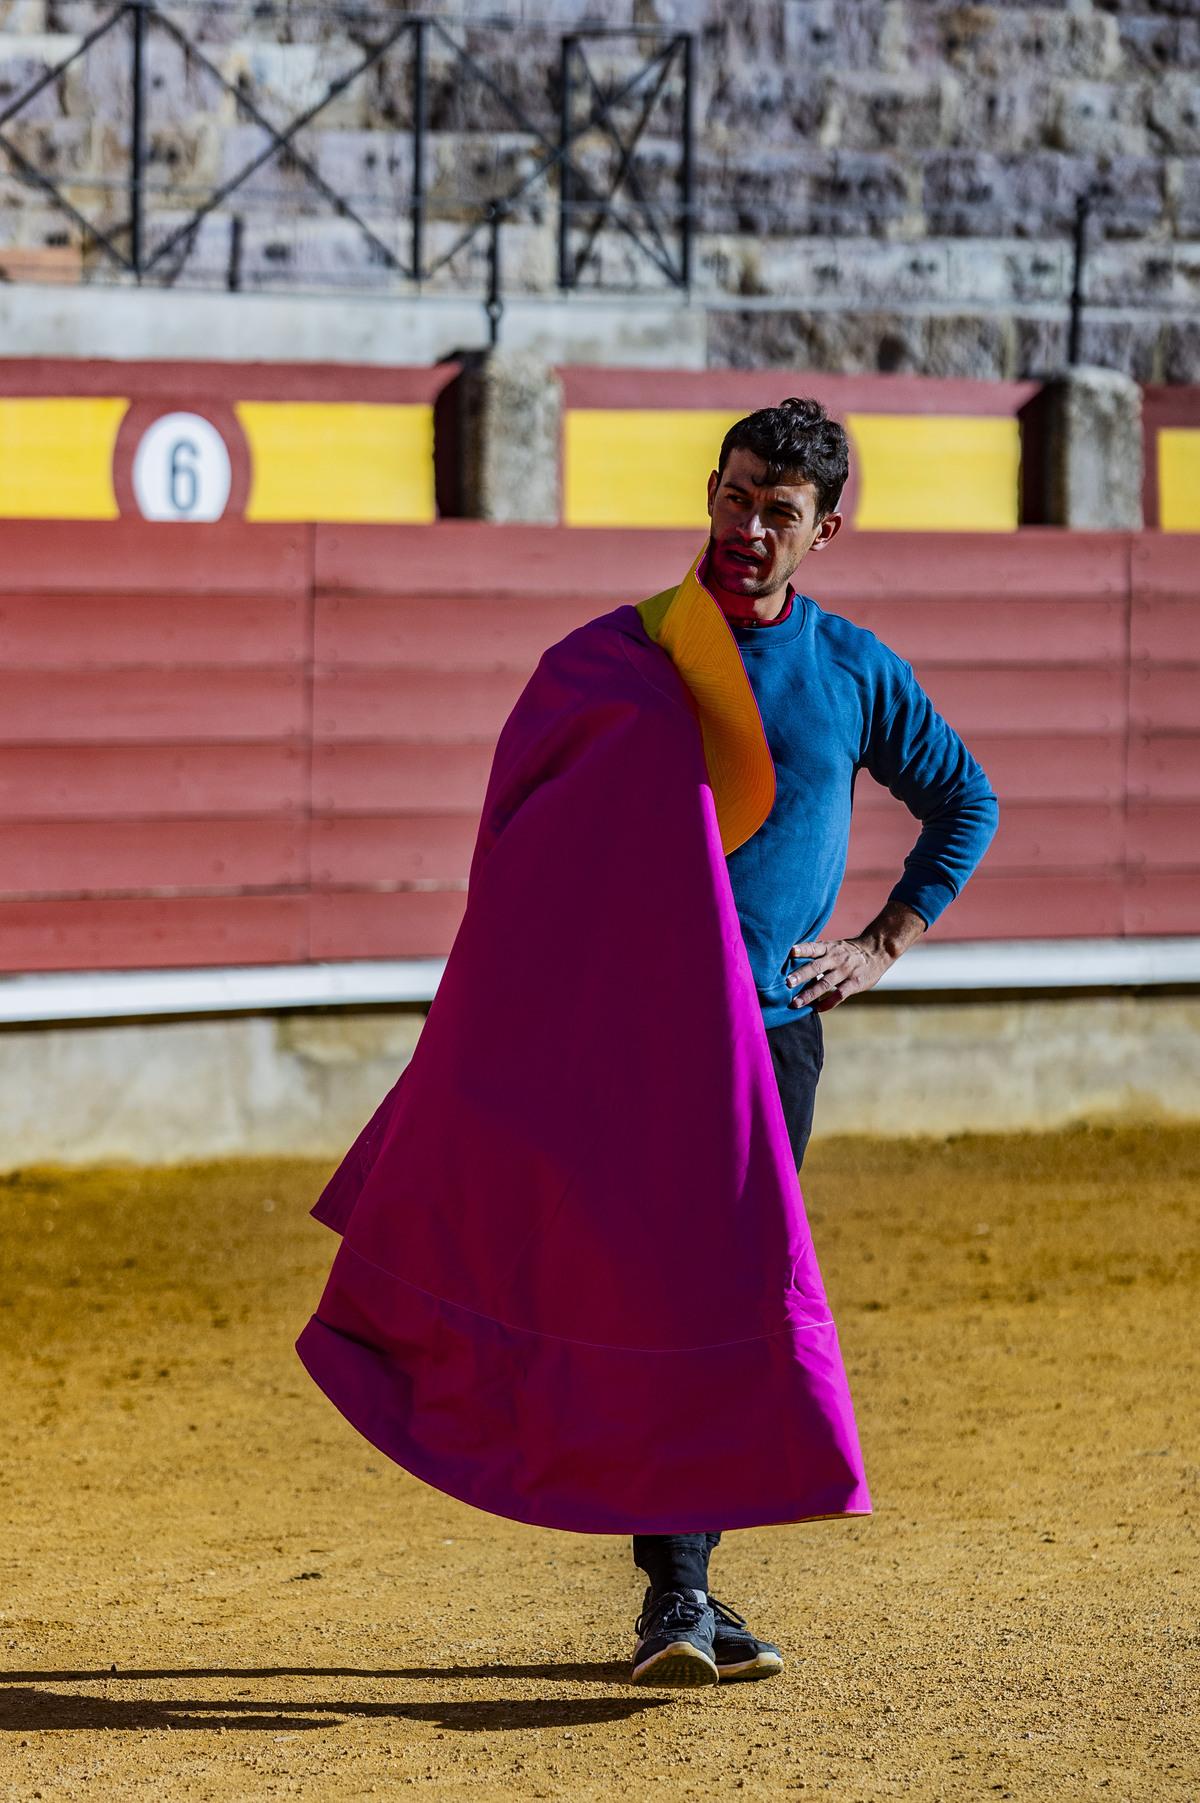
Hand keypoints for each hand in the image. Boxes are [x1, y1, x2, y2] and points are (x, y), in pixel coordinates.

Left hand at [785, 900, 925, 1011]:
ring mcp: (845, 971)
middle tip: (786, 982)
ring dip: (810, 994)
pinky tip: (817, 1009)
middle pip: (816, 967)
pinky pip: (840, 994)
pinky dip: (828, 1002)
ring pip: (825, 983)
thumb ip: (817, 954)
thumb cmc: (847, 951)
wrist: (876, 951)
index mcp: (829, 948)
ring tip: (796, 1002)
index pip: (814, 947)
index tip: (791, 951)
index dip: (803, 949)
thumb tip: (790, 963)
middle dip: (801, 975)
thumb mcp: (834, 946)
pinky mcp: (855, 983)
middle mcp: (835, 958)